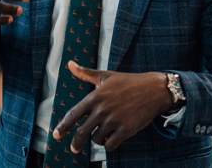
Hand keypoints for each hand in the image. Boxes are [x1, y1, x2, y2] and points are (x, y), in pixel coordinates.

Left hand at [52, 61, 171, 152]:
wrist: (154, 90)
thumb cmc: (129, 82)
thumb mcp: (106, 76)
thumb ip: (86, 73)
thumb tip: (70, 64)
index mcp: (95, 97)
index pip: (73, 114)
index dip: (63, 126)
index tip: (56, 135)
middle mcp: (102, 110)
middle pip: (82, 132)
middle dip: (76, 143)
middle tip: (74, 149)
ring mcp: (114, 121)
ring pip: (97, 139)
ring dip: (98, 140)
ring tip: (103, 133)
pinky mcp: (126, 130)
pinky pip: (111, 145)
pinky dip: (109, 145)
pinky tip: (112, 139)